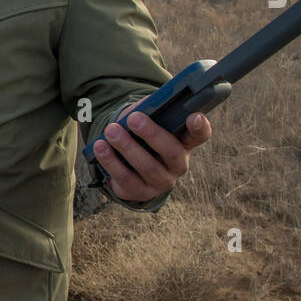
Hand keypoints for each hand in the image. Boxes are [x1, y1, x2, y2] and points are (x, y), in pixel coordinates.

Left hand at [92, 105, 211, 202]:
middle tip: (134, 119)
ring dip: (127, 146)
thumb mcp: (149, 122)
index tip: (194, 116)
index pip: (200, 135)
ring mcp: (160, 182)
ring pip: (146, 166)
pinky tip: (100, 147)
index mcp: (185, 143)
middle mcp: (178, 165)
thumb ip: (150, 112)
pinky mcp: (140, 192)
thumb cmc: (141, 136)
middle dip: (151, 134)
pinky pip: (125, 178)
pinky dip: (110, 161)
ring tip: (111, 131)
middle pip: (171, 151)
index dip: (200, 126)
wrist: (128, 164)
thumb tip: (140, 108)